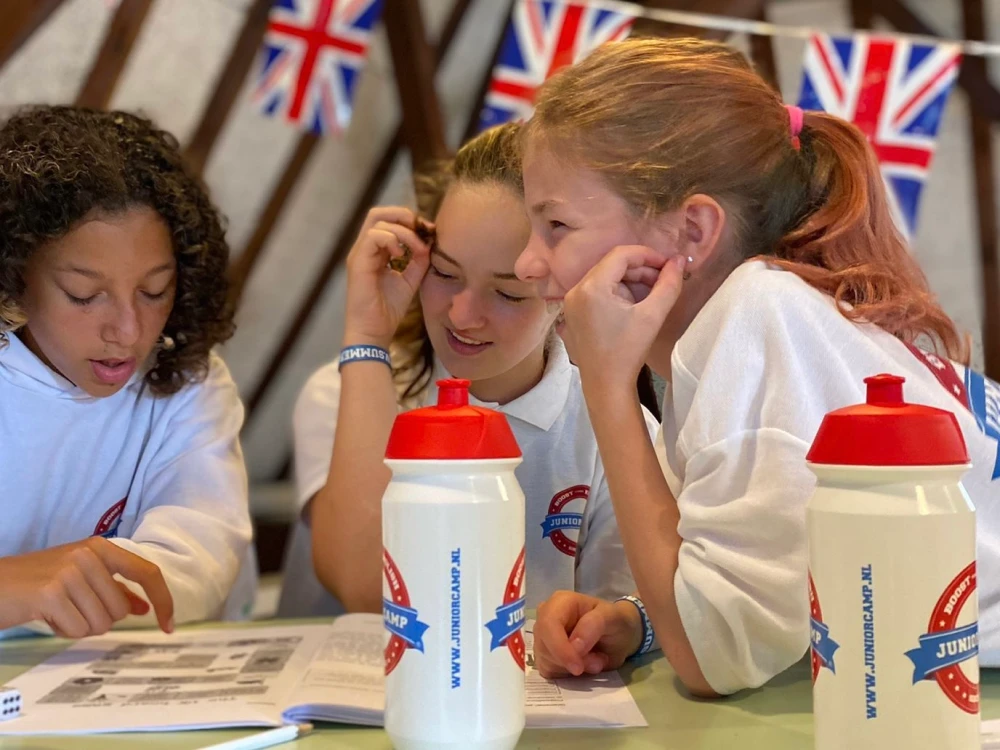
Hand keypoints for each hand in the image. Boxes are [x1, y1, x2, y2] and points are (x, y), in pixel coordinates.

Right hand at [0, 538, 173, 637]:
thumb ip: (115, 590)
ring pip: (101, 623)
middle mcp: (88, 554)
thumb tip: (145, 607)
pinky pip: (78, 630)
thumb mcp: (81, 578)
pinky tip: (48, 617)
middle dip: (100, 618)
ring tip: (58, 610)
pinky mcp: (50, 594)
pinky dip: (64, 631)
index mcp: (101, 547)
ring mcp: (69, 572)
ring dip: (80, 626)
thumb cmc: (38, 583)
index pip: (147, 572)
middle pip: (121, 610)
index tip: (169, 626)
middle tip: (72, 608)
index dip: (164, 600)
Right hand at [343, 206, 432, 346]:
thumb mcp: (410, 280)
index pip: (388, 221)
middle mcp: (365, 248)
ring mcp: (359, 253)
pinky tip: (402, 256)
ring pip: (377, 221)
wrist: (374, 331)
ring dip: (403, 231)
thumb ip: (418, 261)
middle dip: (404, 215)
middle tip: (422, 230)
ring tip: (416, 249)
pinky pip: (373, 237)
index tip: (430, 232)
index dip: (410, 221)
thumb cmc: (388, 310)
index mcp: (376, 251)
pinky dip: (391, 240)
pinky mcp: (357, 262)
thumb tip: (429, 243)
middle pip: (378, 213)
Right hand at [533, 591, 641, 677]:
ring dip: (572, 668)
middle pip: (544, 646)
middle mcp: (545, 617)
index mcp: (560, 602)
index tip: (578, 667)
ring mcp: (543, 637)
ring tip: (595, 659)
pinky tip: (584, 665)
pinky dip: (568, 675)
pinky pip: (549, 672)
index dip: (559, 648)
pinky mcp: (544, 656)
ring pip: (546, 662)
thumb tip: (574, 645)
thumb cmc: (615, 621)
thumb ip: (594, 625)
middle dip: (571, 661)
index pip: (548, 625)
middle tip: (597, 661)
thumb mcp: (613, 617)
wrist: (618, 636)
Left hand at [561, 247, 685, 386]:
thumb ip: (668, 284)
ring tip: (650, 297)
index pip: (621, 255)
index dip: (648, 255)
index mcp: (591, 287)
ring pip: (605, 278)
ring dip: (630, 282)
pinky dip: (616, 293)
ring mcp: (570, 303)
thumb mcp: (653, 315)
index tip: (668, 265)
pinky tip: (633, 307)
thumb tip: (679, 260)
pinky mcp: (573, 314)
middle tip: (663, 282)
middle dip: (640, 270)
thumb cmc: (629, 351)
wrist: (606, 386)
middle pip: (612, 266)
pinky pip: (597, 292)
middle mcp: (575, 290)